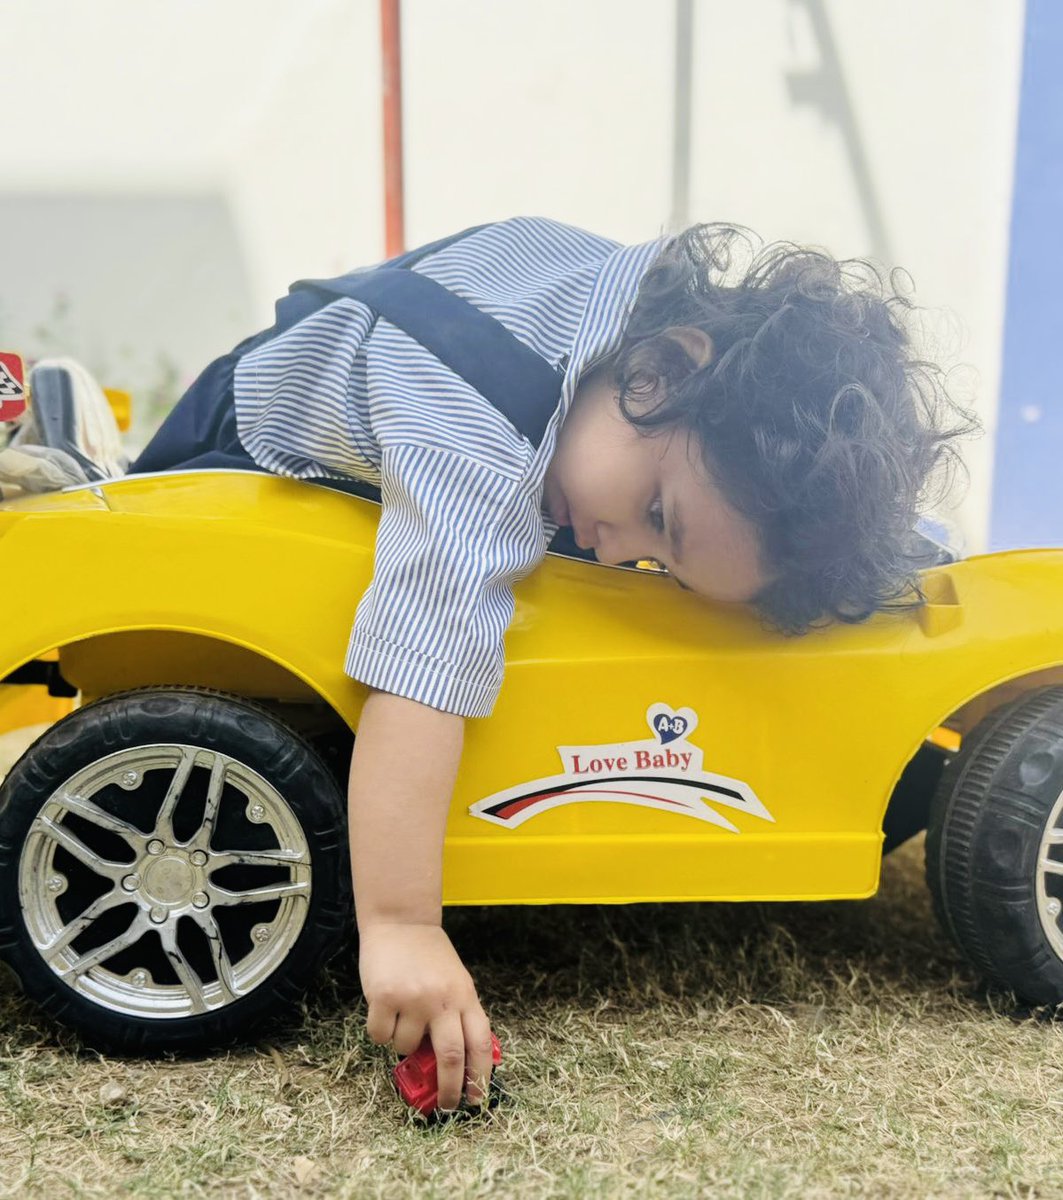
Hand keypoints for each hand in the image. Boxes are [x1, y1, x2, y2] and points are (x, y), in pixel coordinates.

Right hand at [359, 922, 492, 1110]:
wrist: (402, 921)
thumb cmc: (429, 956)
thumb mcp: (456, 983)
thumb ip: (457, 1017)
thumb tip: (454, 1066)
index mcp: (465, 996)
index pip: (481, 1044)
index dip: (481, 1076)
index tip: (477, 1098)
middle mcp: (442, 999)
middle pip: (451, 1058)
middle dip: (449, 1089)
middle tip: (446, 1104)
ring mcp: (412, 998)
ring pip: (407, 1048)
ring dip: (403, 1045)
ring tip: (402, 1018)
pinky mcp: (384, 997)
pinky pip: (380, 1037)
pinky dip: (381, 1033)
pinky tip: (384, 1010)